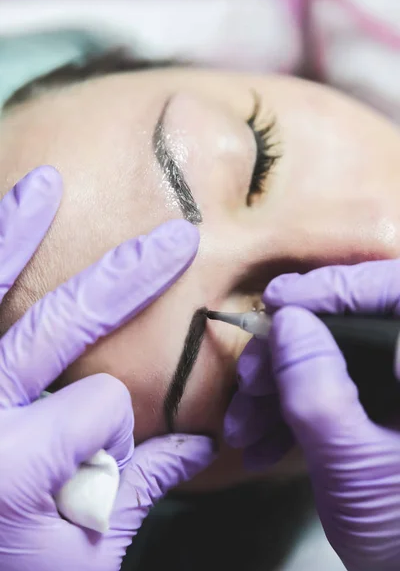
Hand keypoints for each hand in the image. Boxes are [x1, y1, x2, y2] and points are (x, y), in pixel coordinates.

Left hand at [0, 167, 214, 570]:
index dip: (115, 431)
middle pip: (61, 322)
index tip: (95, 471)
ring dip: (15, 235)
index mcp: (17, 468)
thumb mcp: (84, 555)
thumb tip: (200, 445)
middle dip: (129, 276)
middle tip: (175, 242)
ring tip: (41, 189)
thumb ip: (141, 488)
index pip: (105, 403)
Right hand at [229, 259, 399, 570]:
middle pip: (353, 327)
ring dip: (282, 387)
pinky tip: (264, 442)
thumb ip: (315, 388)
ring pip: (338, 361)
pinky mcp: (384, 411)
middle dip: (290, 352)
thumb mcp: (351, 465)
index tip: (276, 301)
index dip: (333, 287)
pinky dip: (297, 410)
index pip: (393, 291)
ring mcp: (399, 390)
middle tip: (248, 379)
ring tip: (243, 426)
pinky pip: (339, 391)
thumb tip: (287, 320)